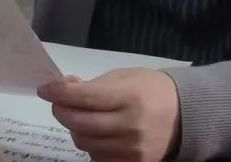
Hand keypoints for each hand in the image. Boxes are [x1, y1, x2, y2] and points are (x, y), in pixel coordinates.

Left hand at [38, 68, 180, 161]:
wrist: (185, 114)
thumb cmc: (151, 89)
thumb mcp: (124, 76)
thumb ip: (94, 85)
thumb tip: (63, 88)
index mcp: (129, 97)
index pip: (85, 98)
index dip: (59, 93)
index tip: (45, 89)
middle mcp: (130, 126)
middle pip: (80, 124)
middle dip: (62, 111)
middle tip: (59, 102)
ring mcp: (132, 150)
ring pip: (85, 143)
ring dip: (75, 128)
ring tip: (82, 116)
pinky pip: (97, 158)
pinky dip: (91, 145)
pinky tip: (97, 133)